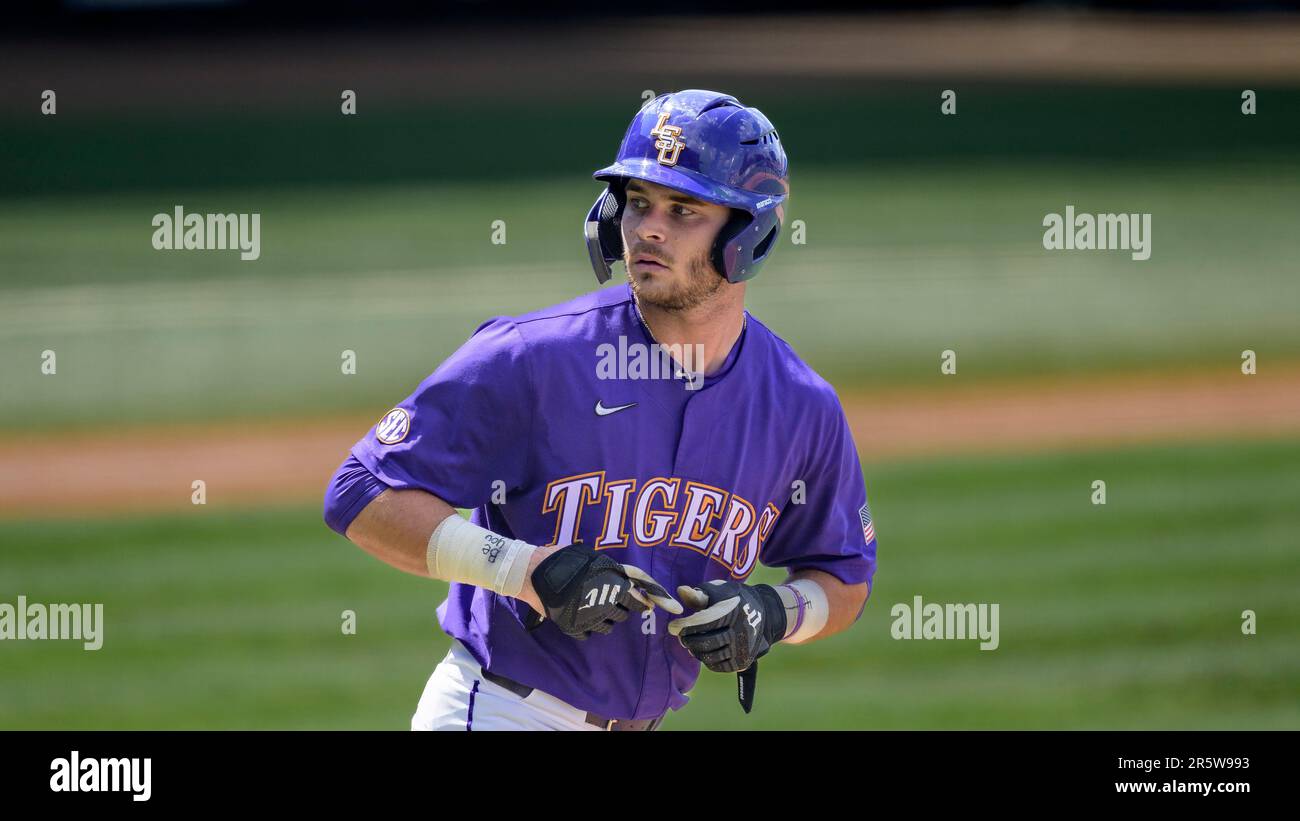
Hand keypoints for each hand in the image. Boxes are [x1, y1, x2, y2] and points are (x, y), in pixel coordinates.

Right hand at [526, 543, 680, 638]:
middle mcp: (603, 600)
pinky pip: (590, 633)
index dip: (654, 599)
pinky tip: (579, 614)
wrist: (529, 572)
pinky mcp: (574, 627)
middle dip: (621, 607)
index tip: (665, 608)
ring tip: (592, 605)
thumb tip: (631, 580)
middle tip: (610, 598)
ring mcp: (588, 616)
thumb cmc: (562, 558)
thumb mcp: (591, 557)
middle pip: (625, 613)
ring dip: (605, 618)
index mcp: (610, 580)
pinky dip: (588, 626)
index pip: (640, 593)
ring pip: (609, 626)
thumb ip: (612, 569)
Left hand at [667, 580, 785, 672]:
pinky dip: (707, 659)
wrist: (764, 613)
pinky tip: (703, 650)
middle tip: (681, 636)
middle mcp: (741, 632)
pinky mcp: (742, 661)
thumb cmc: (733, 599)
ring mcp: (742, 648)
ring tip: (691, 643)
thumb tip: (681, 590)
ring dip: (696, 651)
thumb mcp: (719, 591)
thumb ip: (699, 594)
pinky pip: (718, 666)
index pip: (704, 622)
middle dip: (689, 640)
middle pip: (707, 642)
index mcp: (734, 611)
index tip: (672, 627)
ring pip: (711, 656)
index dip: (685, 625)